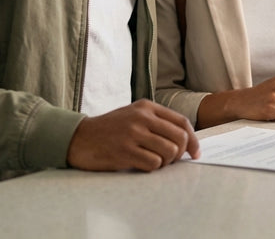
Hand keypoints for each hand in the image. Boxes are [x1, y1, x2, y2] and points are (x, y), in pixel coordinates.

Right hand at [66, 99, 198, 171]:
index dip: (193, 140)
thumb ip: (157, 123)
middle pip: (179, 138)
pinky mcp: (125, 151)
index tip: (195, 153)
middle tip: (171, 160)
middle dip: (180, 153)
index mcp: (146, 107)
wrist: (79, 138)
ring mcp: (133, 134)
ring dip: (165, 162)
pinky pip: (153, 163)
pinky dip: (152, 167)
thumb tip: (185, 141)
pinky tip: (141, 164)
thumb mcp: (133, 116)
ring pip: (169, 152)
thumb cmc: (110, 130)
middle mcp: (142, 118)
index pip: (181, 122)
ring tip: (153, 161)